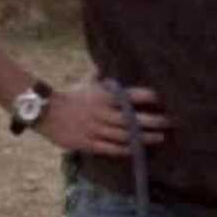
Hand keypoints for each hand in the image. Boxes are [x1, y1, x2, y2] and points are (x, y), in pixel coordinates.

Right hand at [33, 80, 169, 155]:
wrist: (44, 112)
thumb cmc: (69, 96)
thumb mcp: (85, 83)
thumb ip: (98, 77)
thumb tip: (102, 66)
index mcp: (105, 96)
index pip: (131, 95)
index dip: (149, 97)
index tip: (166, 98)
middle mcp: (103, 113)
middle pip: (133, 118)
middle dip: (154, 120)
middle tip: (171, 120)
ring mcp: (96, 129)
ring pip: (125, 135)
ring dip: (144, 137)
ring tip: (161, 137)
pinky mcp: (88, 143)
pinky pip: (111, 148)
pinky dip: (126, 149)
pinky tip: (138, 150)